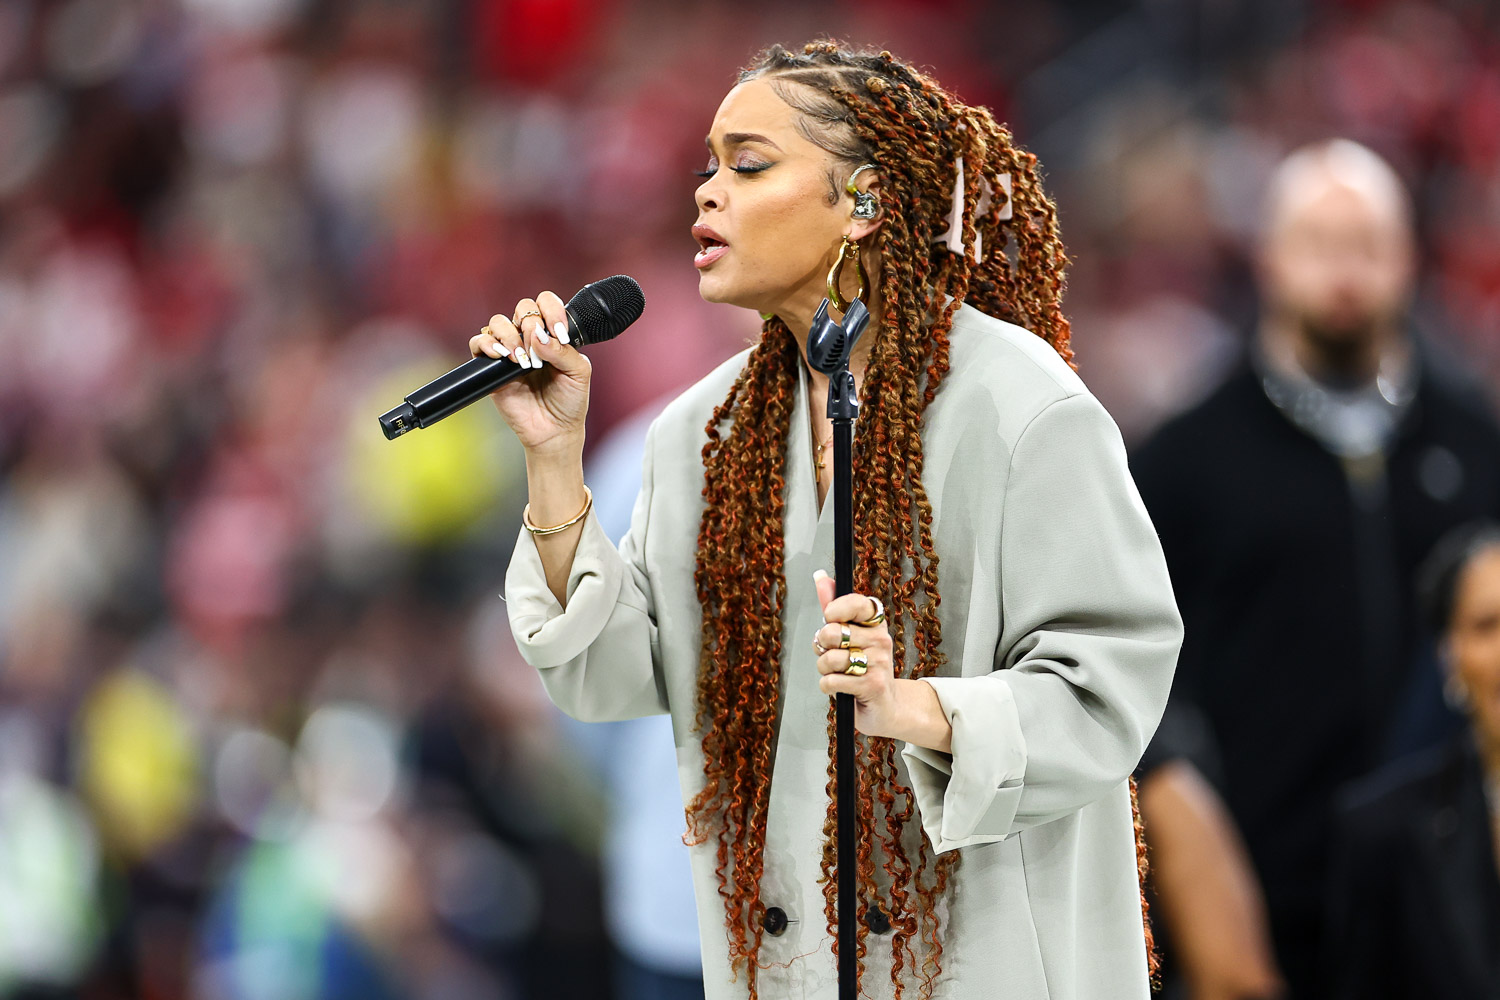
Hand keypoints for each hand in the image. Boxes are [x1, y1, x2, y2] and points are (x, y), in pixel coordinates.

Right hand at [468, 291, 590, 455]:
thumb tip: (538, 335)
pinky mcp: (491, 367)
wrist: (554, 430)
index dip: (552, 310)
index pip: (546, 303)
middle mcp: (530, 338)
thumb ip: (563, 351)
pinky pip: (478, 343)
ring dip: (511, 335)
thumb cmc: (569, 400)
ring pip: (498, 322)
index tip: (559, 333)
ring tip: (523, 360)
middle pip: (522, 307)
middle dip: (532, 325)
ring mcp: (510, 350)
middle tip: (540, 355)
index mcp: (552, 333)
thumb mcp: (578, 373)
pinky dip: (488, 344)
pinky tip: (503, 356)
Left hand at [812, 571, 952, 751]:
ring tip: (837, 672)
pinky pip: (832, 680)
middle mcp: (881, 640)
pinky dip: (828, 686)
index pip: (857, 603)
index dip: (835, 609)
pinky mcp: (872, 685)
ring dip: (824, 669)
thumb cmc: (862, 668)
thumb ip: (833, 606)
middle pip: (832, 632)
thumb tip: (821, 576)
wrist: (885, 707)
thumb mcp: (848, 635)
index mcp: (876, 623)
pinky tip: (840, 687)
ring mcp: (879, 663)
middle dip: (821, 646)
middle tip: (832, 654)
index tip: (830, 618)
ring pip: (830, 658)